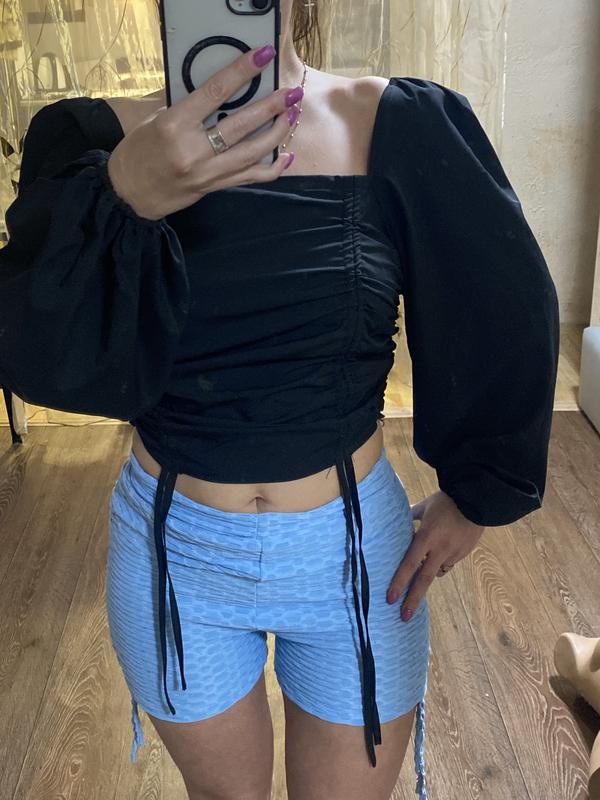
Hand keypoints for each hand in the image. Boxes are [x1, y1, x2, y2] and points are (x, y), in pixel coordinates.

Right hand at [107, 45, 298, 219]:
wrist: (129, 193)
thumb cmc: (139, 151)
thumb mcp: (155, 120)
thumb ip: (187, 107)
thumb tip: (220, 90)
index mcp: (175, 126)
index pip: (215, 92)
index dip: (242, 71)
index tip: (263, 56)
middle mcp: (194, 151)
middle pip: (242, 125)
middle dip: (272, 106)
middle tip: (291, 93)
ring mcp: (207, 173)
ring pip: (253, 152)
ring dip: (278, 133)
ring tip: (292, 115)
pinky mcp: (215, 187)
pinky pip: (251, 177)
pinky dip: (272, 168)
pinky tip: (287, 155)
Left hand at [386, 490, 484, 620]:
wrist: (478, 500)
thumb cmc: (447, 501)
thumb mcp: (425, 506)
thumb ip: (410, 514)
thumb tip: (396, 518)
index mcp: (426, 536)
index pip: (409, 564)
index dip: (399, 583)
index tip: (390, 599)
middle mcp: (440, 549)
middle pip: (424, 579)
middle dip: (413, 599)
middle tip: (404, 617)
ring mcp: (453, 553)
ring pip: (437, 573)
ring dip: (427, 576)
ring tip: (418, 577)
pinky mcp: (463, 554)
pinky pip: (447, 564)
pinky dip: (440, 563)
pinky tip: (438, 556)